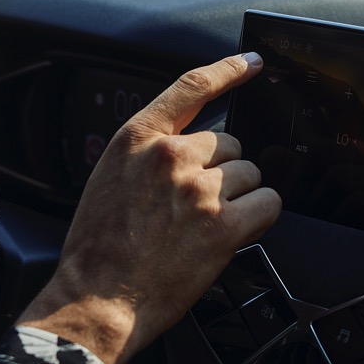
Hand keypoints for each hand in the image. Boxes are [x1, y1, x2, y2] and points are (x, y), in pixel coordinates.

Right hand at [19, 53, 282, 363]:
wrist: (96, 300)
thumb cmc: (97, 251)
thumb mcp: (110, 180)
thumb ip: (149, 156)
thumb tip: (189, 150)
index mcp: (137, 140)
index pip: (191, 88)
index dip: (229, 71)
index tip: (252, 63)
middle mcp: (170, 156)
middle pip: (230, 143)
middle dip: (222, 172)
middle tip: (196, 207)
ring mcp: (198, 189)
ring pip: (250, 175)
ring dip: (237, 198)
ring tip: (204, 227)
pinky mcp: (223, 224)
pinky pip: (267, 204)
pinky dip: (258, 219)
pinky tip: (235, 234)